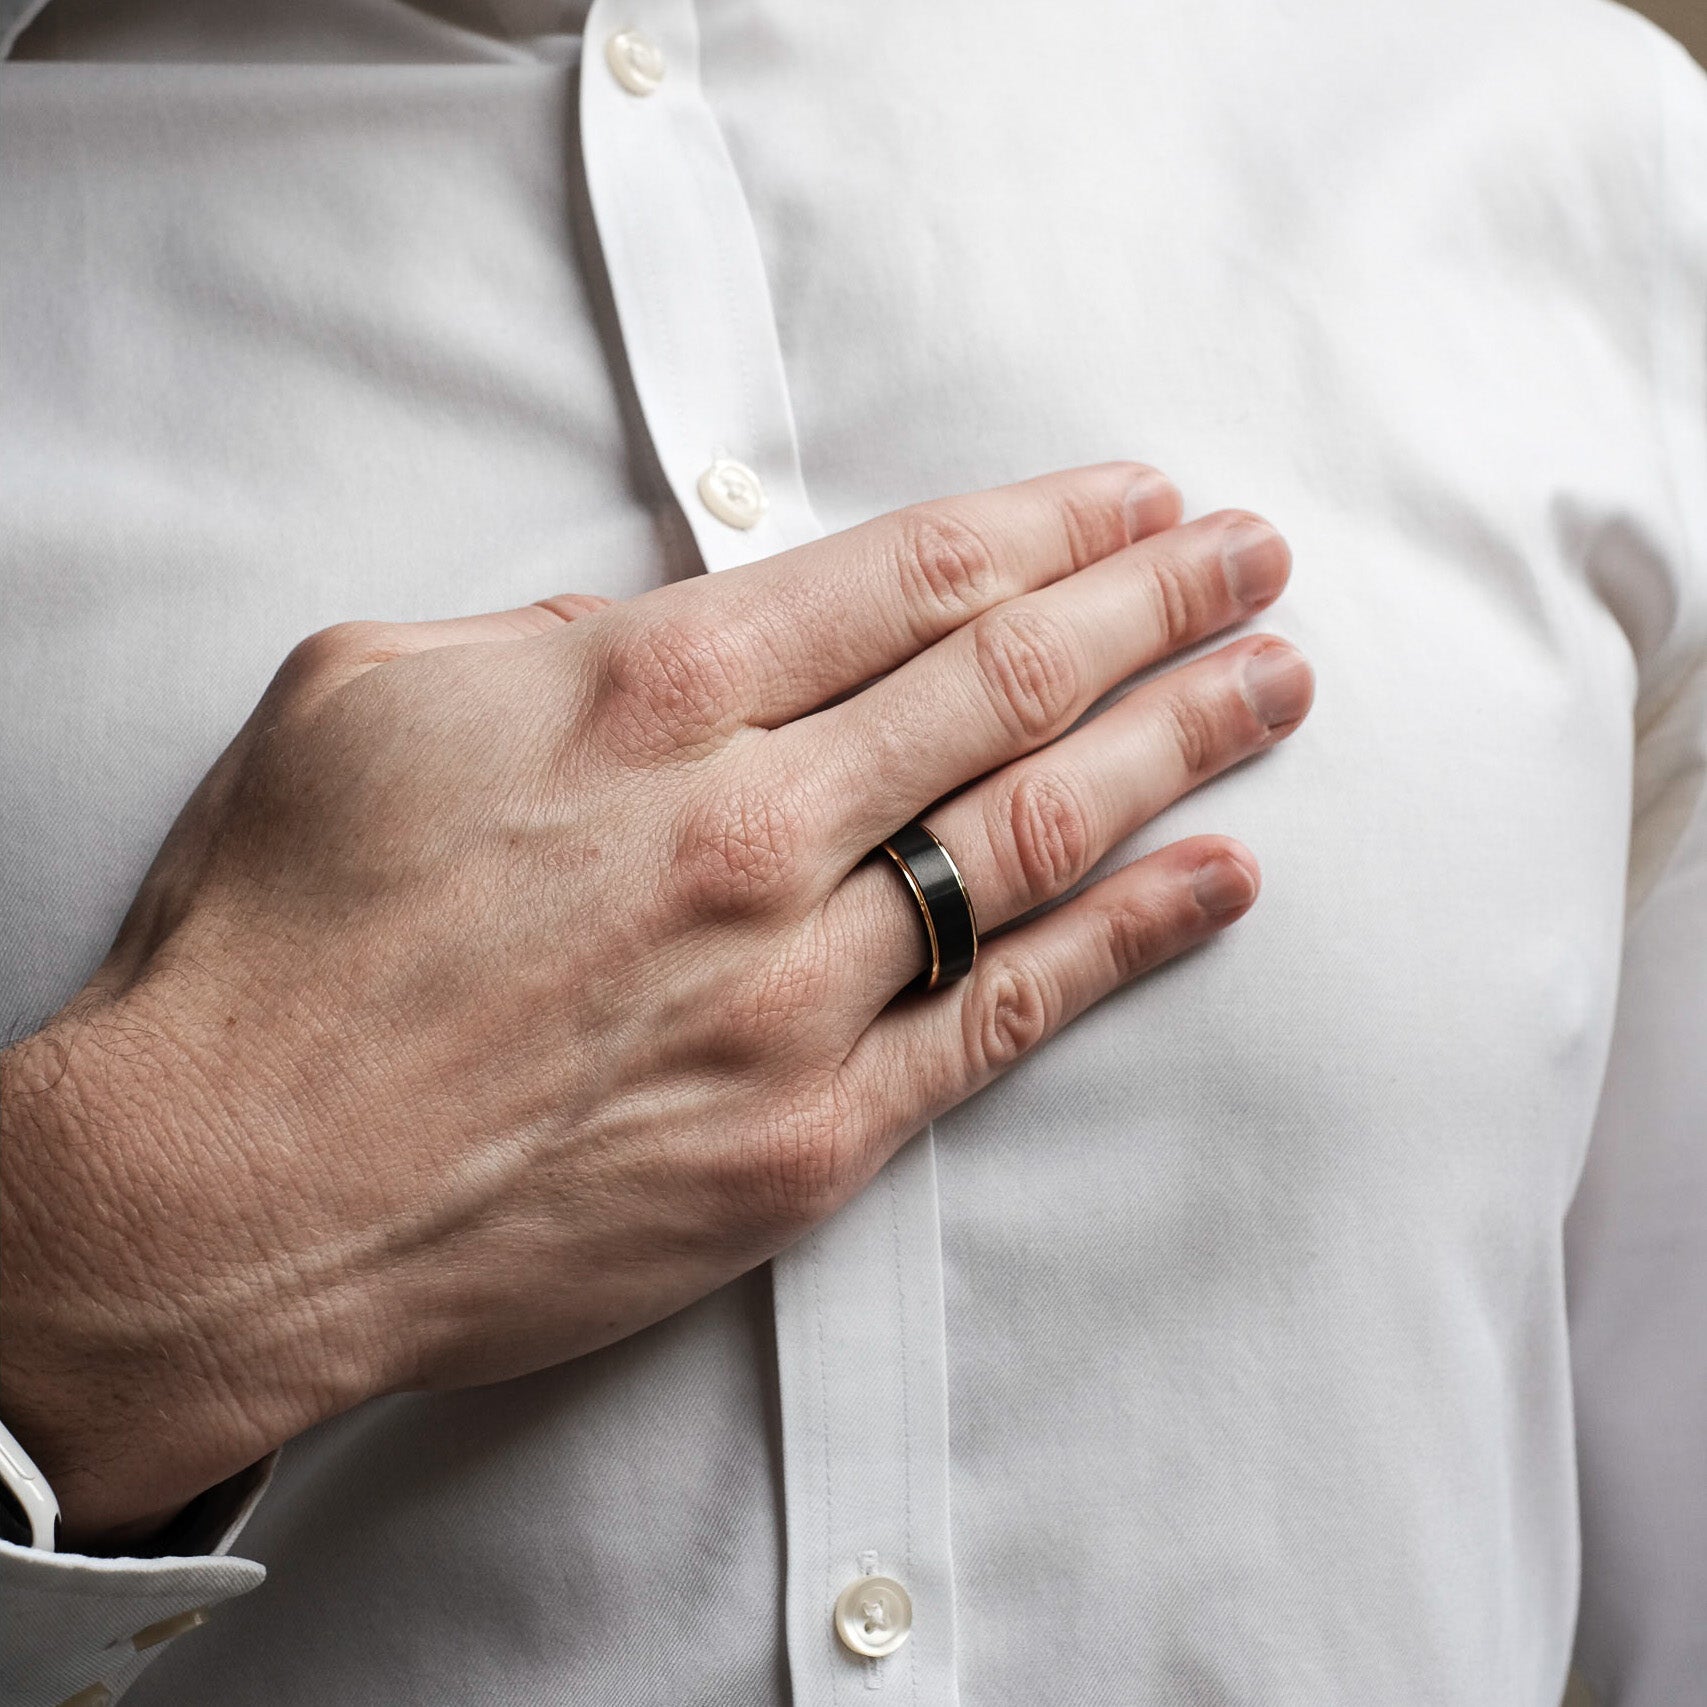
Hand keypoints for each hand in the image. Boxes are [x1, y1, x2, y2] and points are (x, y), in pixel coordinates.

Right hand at [0, 463, 1311, 1546]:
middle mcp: (752, 827)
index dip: (1048, 526)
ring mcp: (798, 988)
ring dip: (1178, 744)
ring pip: (1039, 832)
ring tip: (1274, 685)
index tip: (1137, 502)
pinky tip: (1217, 883)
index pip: (912, 575)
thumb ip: (544, 639)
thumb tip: (661, 634)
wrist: (234, 1190)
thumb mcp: (370, 697)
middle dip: (1155, 605)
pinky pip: (1008, 1015)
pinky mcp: (813, 1131)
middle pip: (1008, 682)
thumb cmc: (279, 943)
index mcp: (649, 697)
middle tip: (1254, 562)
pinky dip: (1130, 941)